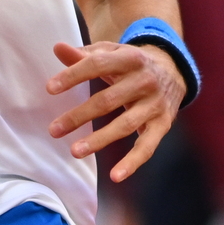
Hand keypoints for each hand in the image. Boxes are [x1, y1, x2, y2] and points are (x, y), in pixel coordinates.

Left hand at [45, 38, 182, 183]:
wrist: (174, 70)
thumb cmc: (130, 64)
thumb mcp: (111, 53)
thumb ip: (84, 54)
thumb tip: (58, 48)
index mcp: (129, 58)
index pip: (98, 65)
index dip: (73, 76)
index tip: (50, 88)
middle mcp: (145, 80)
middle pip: (108, 100)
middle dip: (79, 115)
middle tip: (54, 129)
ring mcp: (155, 104)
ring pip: (125, 125)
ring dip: (99, 139)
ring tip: (75, 151)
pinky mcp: (163, 124)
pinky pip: (147, 146)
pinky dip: (133, 162)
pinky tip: (115, 176)